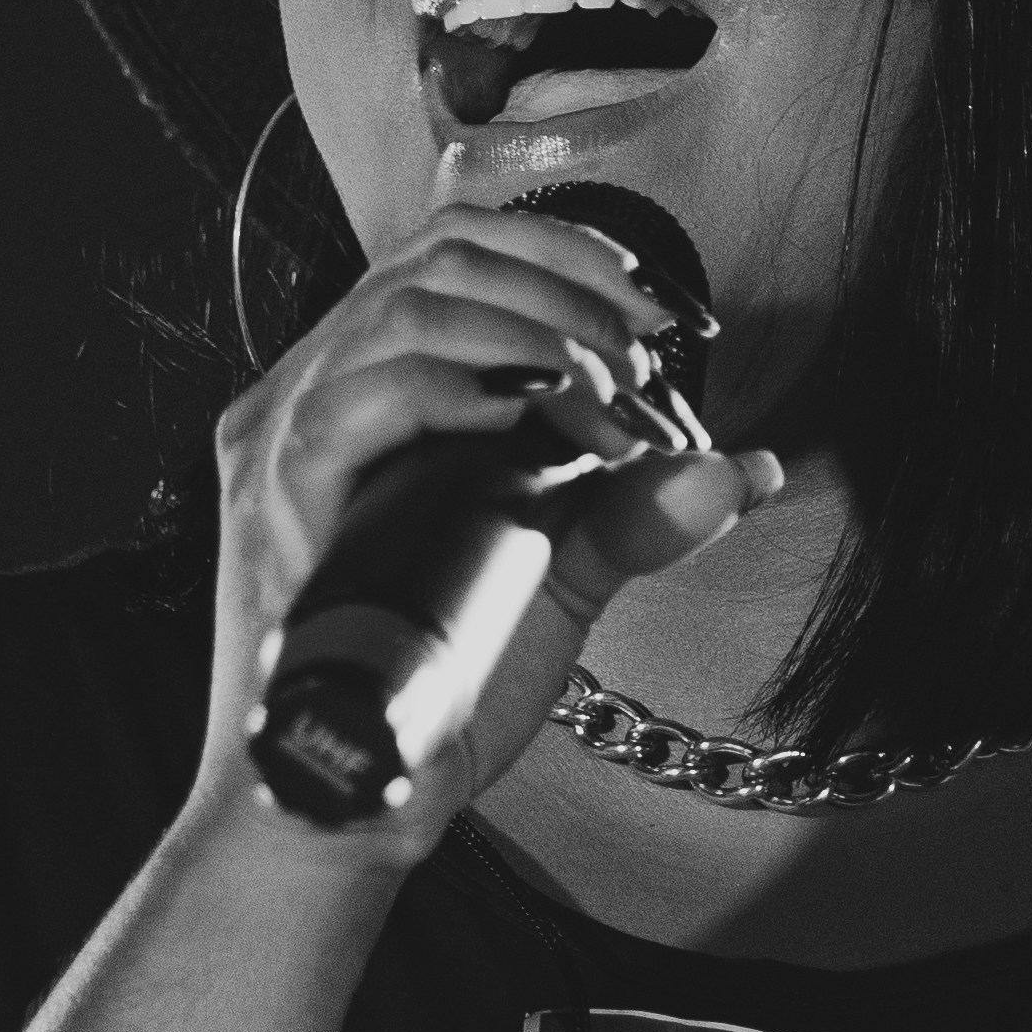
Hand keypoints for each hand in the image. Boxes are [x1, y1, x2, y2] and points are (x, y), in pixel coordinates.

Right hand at [192, 179, 776, 840]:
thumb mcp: (564, 571)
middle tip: (642, 361)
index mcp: (373, 384)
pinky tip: (525, 423)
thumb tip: (751, 468)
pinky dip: (460, 390)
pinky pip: (363, 395)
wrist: (371, 786)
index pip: (456, 245)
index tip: (653, 307)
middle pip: (439, 254)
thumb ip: (640, 508)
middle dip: (567, 289)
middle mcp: (319, 386)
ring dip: (533, 336)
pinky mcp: (279, 490)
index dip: (563, 248)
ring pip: (409, 306)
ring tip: (603, 402)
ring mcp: (289, 432)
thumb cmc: (449, 682)